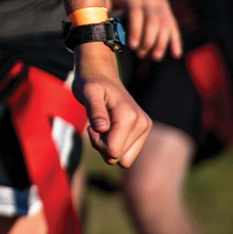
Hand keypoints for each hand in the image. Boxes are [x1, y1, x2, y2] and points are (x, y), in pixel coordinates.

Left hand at [74, 43, 150, 166]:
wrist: (101, 74)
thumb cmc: (91, 83)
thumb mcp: (87, 93)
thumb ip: (95, 111)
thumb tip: (102, 128)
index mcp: (130, 117)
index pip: (113, 152)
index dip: (97, 143)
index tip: (92, 126)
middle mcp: (142, 124)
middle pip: (118, 158)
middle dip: (102, 146)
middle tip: (96, 125)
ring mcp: (145, 127)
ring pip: (123, 159)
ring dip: (108, 146)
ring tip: (103, 126)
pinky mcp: (143, 130)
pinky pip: (127, 154)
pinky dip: (115, 145)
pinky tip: (110, 128)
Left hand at [107, 0, 179, 60]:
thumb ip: (103, 9)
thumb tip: (94, 29)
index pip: (136, 14)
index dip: (136, 30)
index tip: (133, 46)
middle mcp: (149, 0)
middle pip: (153, 21)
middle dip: (149, 39)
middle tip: (140, 54)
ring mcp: (160, 4)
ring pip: (165, 24)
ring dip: (162, 42)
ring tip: (155, 57)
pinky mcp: (167, 9)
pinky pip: (174, 26)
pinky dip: (176, 40)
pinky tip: (175, 55)